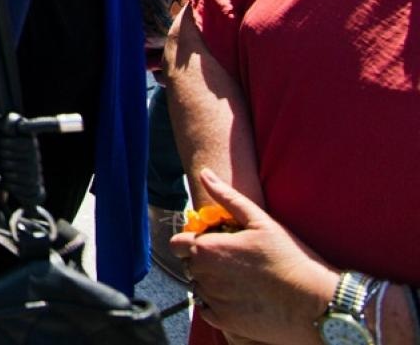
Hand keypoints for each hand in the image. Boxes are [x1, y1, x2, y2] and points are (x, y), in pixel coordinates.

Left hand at [170, 169, 338, 343]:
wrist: (317, 303)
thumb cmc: (291, 259)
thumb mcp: (261, 221)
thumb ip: (227, 198)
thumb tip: (205, 173)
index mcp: (208, 249)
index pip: (178, 244)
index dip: (194, 241)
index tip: (214, 243)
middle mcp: (205, 276)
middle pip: (190, 265)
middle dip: (205, 261)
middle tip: (234, 261)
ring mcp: (214, 301)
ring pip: (199, 287)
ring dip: (212, 282)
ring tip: (243, 280)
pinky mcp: (225, 322)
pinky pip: (209, 310)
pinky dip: (219, 304)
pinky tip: (243, 298)